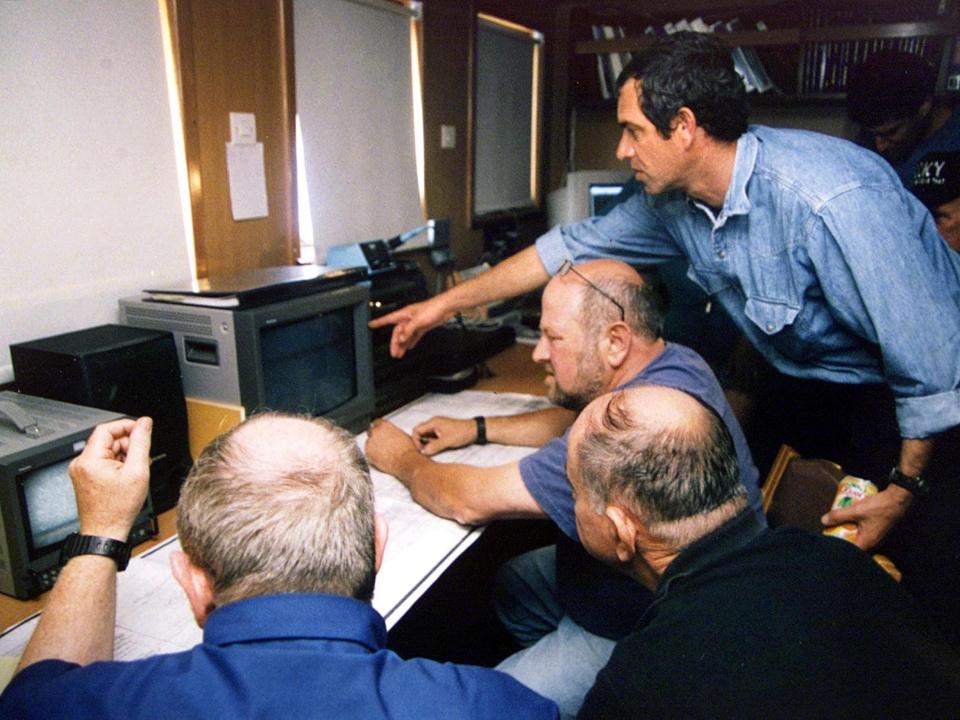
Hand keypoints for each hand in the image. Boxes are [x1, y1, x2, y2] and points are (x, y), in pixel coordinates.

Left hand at [69, 417, 152, 540]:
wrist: (105, 532)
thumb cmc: (117, 509)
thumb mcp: (137, 471)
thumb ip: (141, 443)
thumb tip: (144, 424)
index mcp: (90, 460)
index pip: (107, 429)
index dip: (127, 426)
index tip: (142, 430)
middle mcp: (81, 463)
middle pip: (108, 440)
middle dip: (128, 445)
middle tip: (142, 458)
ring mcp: (82, 471)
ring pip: (107, 451)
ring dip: (124, 456)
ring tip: (135, 471)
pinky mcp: (86, 478)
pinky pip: (104, 462)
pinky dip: (118, 465)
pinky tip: (127, 476)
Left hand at [365, 419, 421, 477]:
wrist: (405, 460)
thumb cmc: (406, 449)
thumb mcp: (401, 434)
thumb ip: (392, 431)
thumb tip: (391, 434)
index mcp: (383, 425)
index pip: (376, 423)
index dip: (379, 428)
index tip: (380, 432)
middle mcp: (375, 432)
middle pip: (371, 432)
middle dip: (375, 437)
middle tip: (382, 444)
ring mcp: (370, 443)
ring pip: (369, 443)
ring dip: (374, 447)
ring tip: (384, 452)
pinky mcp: (368, 454)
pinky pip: (368, 453)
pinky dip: (373, 455)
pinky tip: (382, 458)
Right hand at [368, 296, 451, 357]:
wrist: (446, 307)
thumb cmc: (433, 308)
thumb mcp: (418, 320)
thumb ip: (409, 330)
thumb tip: (401, 338)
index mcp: (404, 314)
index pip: (388, 319)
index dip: (379, 322)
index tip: (371, 325)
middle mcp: (409, 318)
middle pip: (398, 332)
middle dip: (395, 343)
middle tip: (393, 353)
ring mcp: (416, 322)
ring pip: (406, 336)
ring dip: (403, 345)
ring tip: (399, 354)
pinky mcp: (423, 326)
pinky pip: (414, 336)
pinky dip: (411, 341)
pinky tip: (410, 347)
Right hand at [413, 416, 475, 454]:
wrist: (475, 430)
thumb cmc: (462, 433)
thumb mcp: (447, 441)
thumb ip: (434, 446)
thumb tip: (423, 452)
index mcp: (433, 422)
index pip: (416, 430)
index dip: (416, 441)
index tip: (422, 450)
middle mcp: (433, 423)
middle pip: (420, 432)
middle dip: (420, 442)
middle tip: (426, 451)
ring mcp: (437, 427)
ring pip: (426, 436)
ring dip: (427, 443)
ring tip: (433, 449)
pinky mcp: (442, 432)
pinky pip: (432, 437)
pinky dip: (432, 443)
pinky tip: (438, 448)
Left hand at [821, 483, 912, 550]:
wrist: (897, 499)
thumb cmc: (878, 507)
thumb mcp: (855, 510)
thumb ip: (839, 516)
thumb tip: (823, 521)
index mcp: (867, 542)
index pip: (851, 552)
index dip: (840, 549)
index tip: (830, 543)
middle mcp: (873, 542)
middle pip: (854, 545)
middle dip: (843, 539)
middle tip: (832, 532)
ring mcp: (877, 536)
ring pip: (859, 538)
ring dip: (849, 532)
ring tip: (839, 526)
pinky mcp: (878, 529)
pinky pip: (864, 532)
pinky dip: (857, 527)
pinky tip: (851, 520)